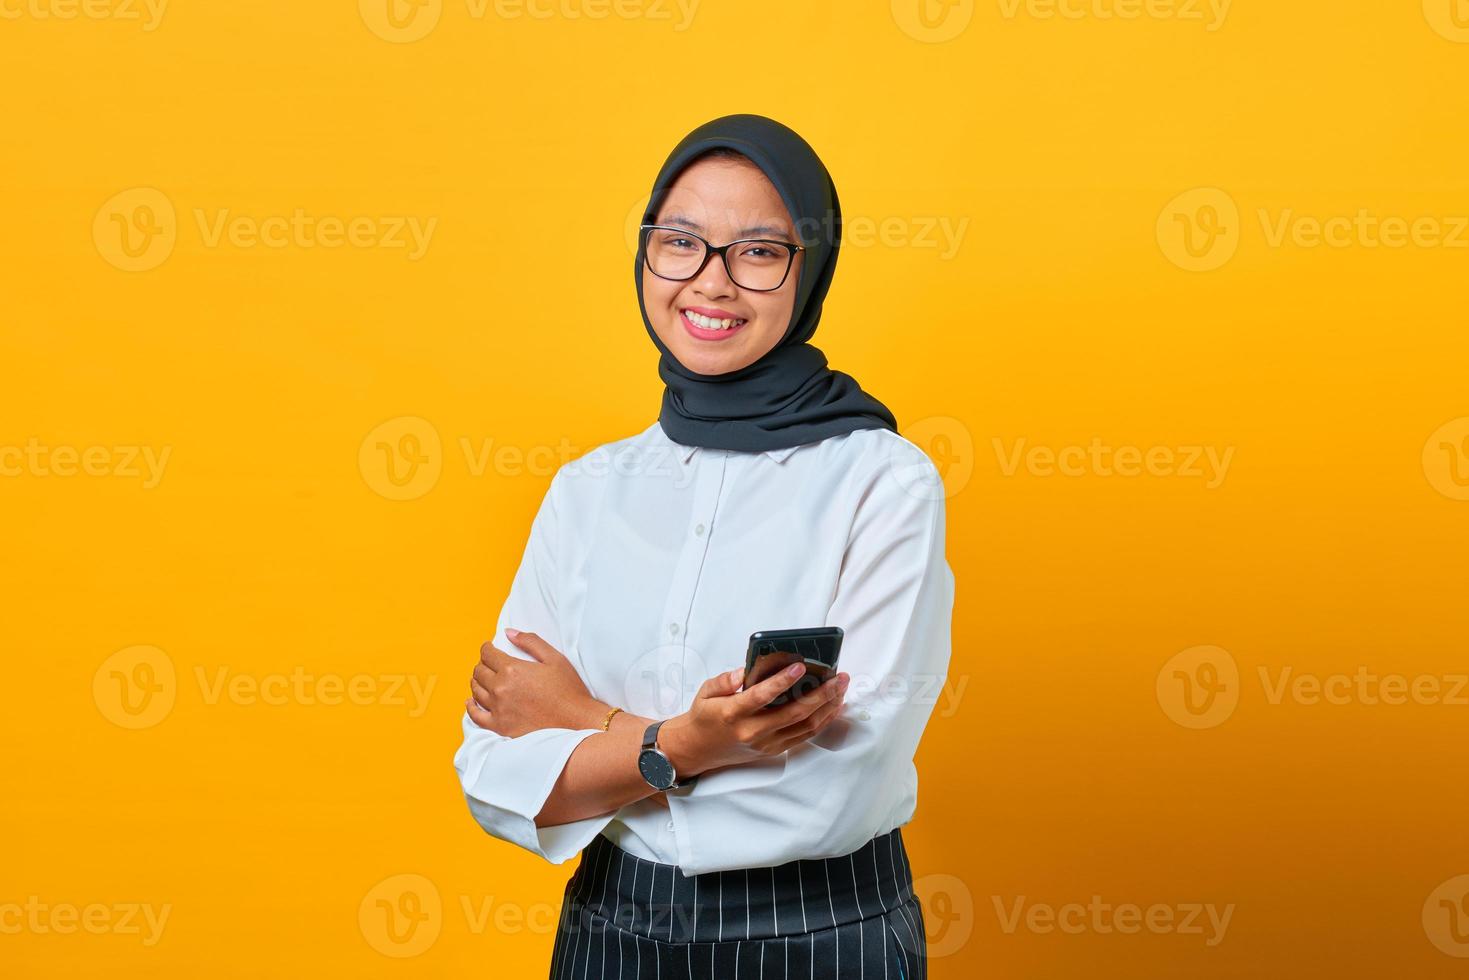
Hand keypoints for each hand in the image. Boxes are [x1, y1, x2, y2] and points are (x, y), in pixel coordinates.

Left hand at [466, 630, 605, 737]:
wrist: (577, 721)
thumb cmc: (569, 689)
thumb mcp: (554, 658)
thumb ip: (530, 641)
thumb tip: (508, 632)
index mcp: (512, 669)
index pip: (488, 654)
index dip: (487, 648)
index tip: (489, 648)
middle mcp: (501, 689)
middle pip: (479, 671)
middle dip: (482, 664)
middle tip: (489, 663)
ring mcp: (498, 709)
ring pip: (476, 691)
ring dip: (476, 682)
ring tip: (482, 679)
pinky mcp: (500, 727)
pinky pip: (476, 716)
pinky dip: (471, 707)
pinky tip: (471, 702)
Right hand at [659, 664, 848, 777]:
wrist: (699, 749)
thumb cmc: (705, 716)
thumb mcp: (706, 691)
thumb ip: (725, 680)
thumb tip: (747, 670)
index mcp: (733, 713)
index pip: (761, 696)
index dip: (782, 681)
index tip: (800, 666)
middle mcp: (753, 731)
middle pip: (794, 713)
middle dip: (821, 694)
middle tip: (838, 677)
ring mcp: (766, 744)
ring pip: (805, 726)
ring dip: (827, 706)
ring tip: (841, 688)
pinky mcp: (775, 750)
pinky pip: (804, 736)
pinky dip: (822, 720)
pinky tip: (833, 706)